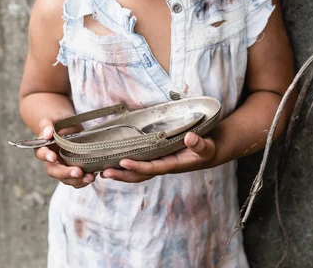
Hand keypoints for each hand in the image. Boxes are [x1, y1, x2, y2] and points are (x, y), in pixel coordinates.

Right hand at [34, 117, 95, 188]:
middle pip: (54, 171)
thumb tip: (47, 134)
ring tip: (89, 177)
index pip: (41, 154)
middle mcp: (51, 161)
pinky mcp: (73, 168)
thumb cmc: (59, 121)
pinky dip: (84, 180)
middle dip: (65, 173)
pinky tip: (93, 176)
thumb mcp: (53, 118)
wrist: (70, 125)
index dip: (47, 156)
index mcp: (43, 147)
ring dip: (77, 180)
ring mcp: (62, 166)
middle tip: (78, 172)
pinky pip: (76, 179)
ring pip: (66, 179)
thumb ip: (48, 125)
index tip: (53, 157)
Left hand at [100, 132, 216, 182]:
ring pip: (137, 172)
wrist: (209, 150)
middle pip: (140, 175)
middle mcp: (163, 165)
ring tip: (102, 171)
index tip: (123, 162)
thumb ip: (199, 144)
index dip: (137, 166)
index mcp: (173, 165)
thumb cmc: (207, 148)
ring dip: (121, 172)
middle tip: (103, 172)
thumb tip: (189, 138)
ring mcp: (159, 162)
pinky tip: (113, 161)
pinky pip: (140, 163)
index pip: (152, 168)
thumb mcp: (207, 146)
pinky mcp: (157, 156)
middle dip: (122, 174)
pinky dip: (126, 165)